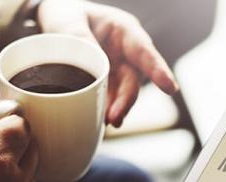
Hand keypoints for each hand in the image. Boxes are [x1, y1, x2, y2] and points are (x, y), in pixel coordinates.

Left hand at [37, 0, 177, 126]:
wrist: (56, 25)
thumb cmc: (67, 15)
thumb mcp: (68, 19)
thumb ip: (78, 36)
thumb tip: (91, 62)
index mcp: (124, 30)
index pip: (144, 51)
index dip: (158, 70)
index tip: (170, 88)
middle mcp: (126, 53)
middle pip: (133, 80)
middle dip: (127, 100)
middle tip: (114, 117)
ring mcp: (117, 71)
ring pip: (124, 94)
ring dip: (117, 109)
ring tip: (108, 122)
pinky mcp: (107, 85)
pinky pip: (110, 100)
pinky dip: (106, 110)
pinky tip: (100, 121)